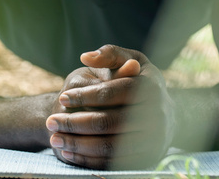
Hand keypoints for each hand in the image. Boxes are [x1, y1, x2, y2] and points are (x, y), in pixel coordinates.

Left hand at [46, 45, 174, 169]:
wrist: (167, 115)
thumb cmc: (141, 82)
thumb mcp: (133, 60)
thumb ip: (110, 55)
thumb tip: (86, 56)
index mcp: (150, 86)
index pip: (111, 92)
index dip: (84, 96)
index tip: (62, 97)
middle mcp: (156, 114)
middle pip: (107, 121)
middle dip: (74, 122)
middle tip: (51, 121)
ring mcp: (153, 139)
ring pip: (108, 145)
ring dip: (77, 144)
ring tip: (55, 138)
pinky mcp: (148, 159)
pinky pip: (113, 163)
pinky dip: (88, 159)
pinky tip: (69, 152)